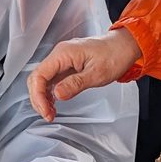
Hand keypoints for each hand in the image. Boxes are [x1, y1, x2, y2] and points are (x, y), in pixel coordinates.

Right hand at [27, 29, 141, 121]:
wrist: (124, 46)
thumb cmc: (114, 55)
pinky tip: (54, 103)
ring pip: (42, 80)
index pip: (39, 75)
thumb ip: (75, 84)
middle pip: (36, 78)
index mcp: (63, 53)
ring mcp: (62, 60)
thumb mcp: (97, 74)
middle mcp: (59, 55)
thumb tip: (57, 94)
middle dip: (38, 99)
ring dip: (42, 97)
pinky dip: (49, 93)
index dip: (38, 95)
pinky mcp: (66, 66)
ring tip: (50, 112)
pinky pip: (51, 80)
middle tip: (48, 115)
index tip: (45, 111)